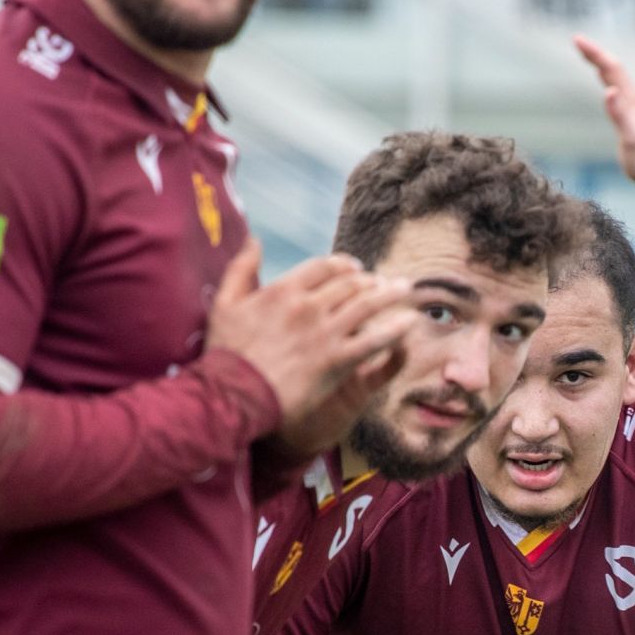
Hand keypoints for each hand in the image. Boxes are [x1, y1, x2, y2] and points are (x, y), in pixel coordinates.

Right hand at [208, 238, 414, 438]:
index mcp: (284, 290)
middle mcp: (308, 306)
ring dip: (390, 294)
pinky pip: (375, 340)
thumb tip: (253, 239)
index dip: (344, 264)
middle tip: (384, 281)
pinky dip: (395, 329)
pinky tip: (410, 323)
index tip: (355, 268)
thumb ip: (241, 268)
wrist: (234, 394)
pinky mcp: (338, 360)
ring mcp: (326, 333)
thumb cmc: (227, 352)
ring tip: (405, 290)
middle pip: (349, 283)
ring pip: (367, 305)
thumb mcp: (224, 303)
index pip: (323, 267)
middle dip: (370, 280)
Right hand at [574, 34, 634, 192]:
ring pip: (616, 77)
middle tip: (576, 40)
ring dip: (600, 63)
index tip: (577, 40)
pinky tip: (604, 84)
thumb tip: (608, 91)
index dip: (595, 53)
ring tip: (586, 53)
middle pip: (614, 68)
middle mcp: (633, 99)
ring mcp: (633, 107)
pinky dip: (606, 80)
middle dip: (595, 53)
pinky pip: (617, 90)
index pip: (612, 69)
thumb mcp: (631, 139)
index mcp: (632, 101)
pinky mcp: (631, 116)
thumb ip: (620, 115)